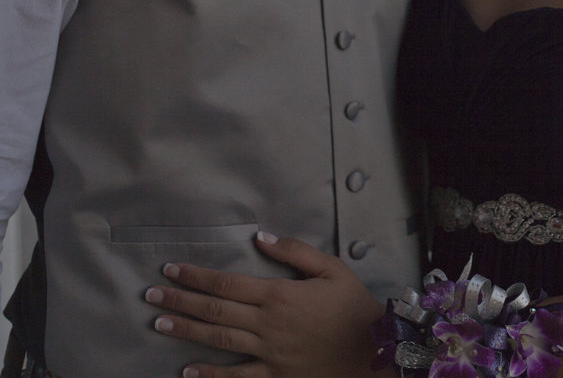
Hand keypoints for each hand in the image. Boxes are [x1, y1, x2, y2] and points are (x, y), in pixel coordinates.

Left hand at [144, 232, 383, 377]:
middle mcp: (267, 324)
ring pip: (219, 341)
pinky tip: (187, 372)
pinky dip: (210, 376)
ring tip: (160, 322)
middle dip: (181, 299)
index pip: (227, 281)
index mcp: (278, 294)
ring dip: (187, 330)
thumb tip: (261, 236)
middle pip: (215, 309)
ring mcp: (269, 354)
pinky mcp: (275, 377)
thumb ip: (294, 251)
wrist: (373, 352)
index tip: (172, 269)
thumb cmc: (353, 306)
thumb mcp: (331, 268)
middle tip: (151, 294)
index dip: (197, 275)